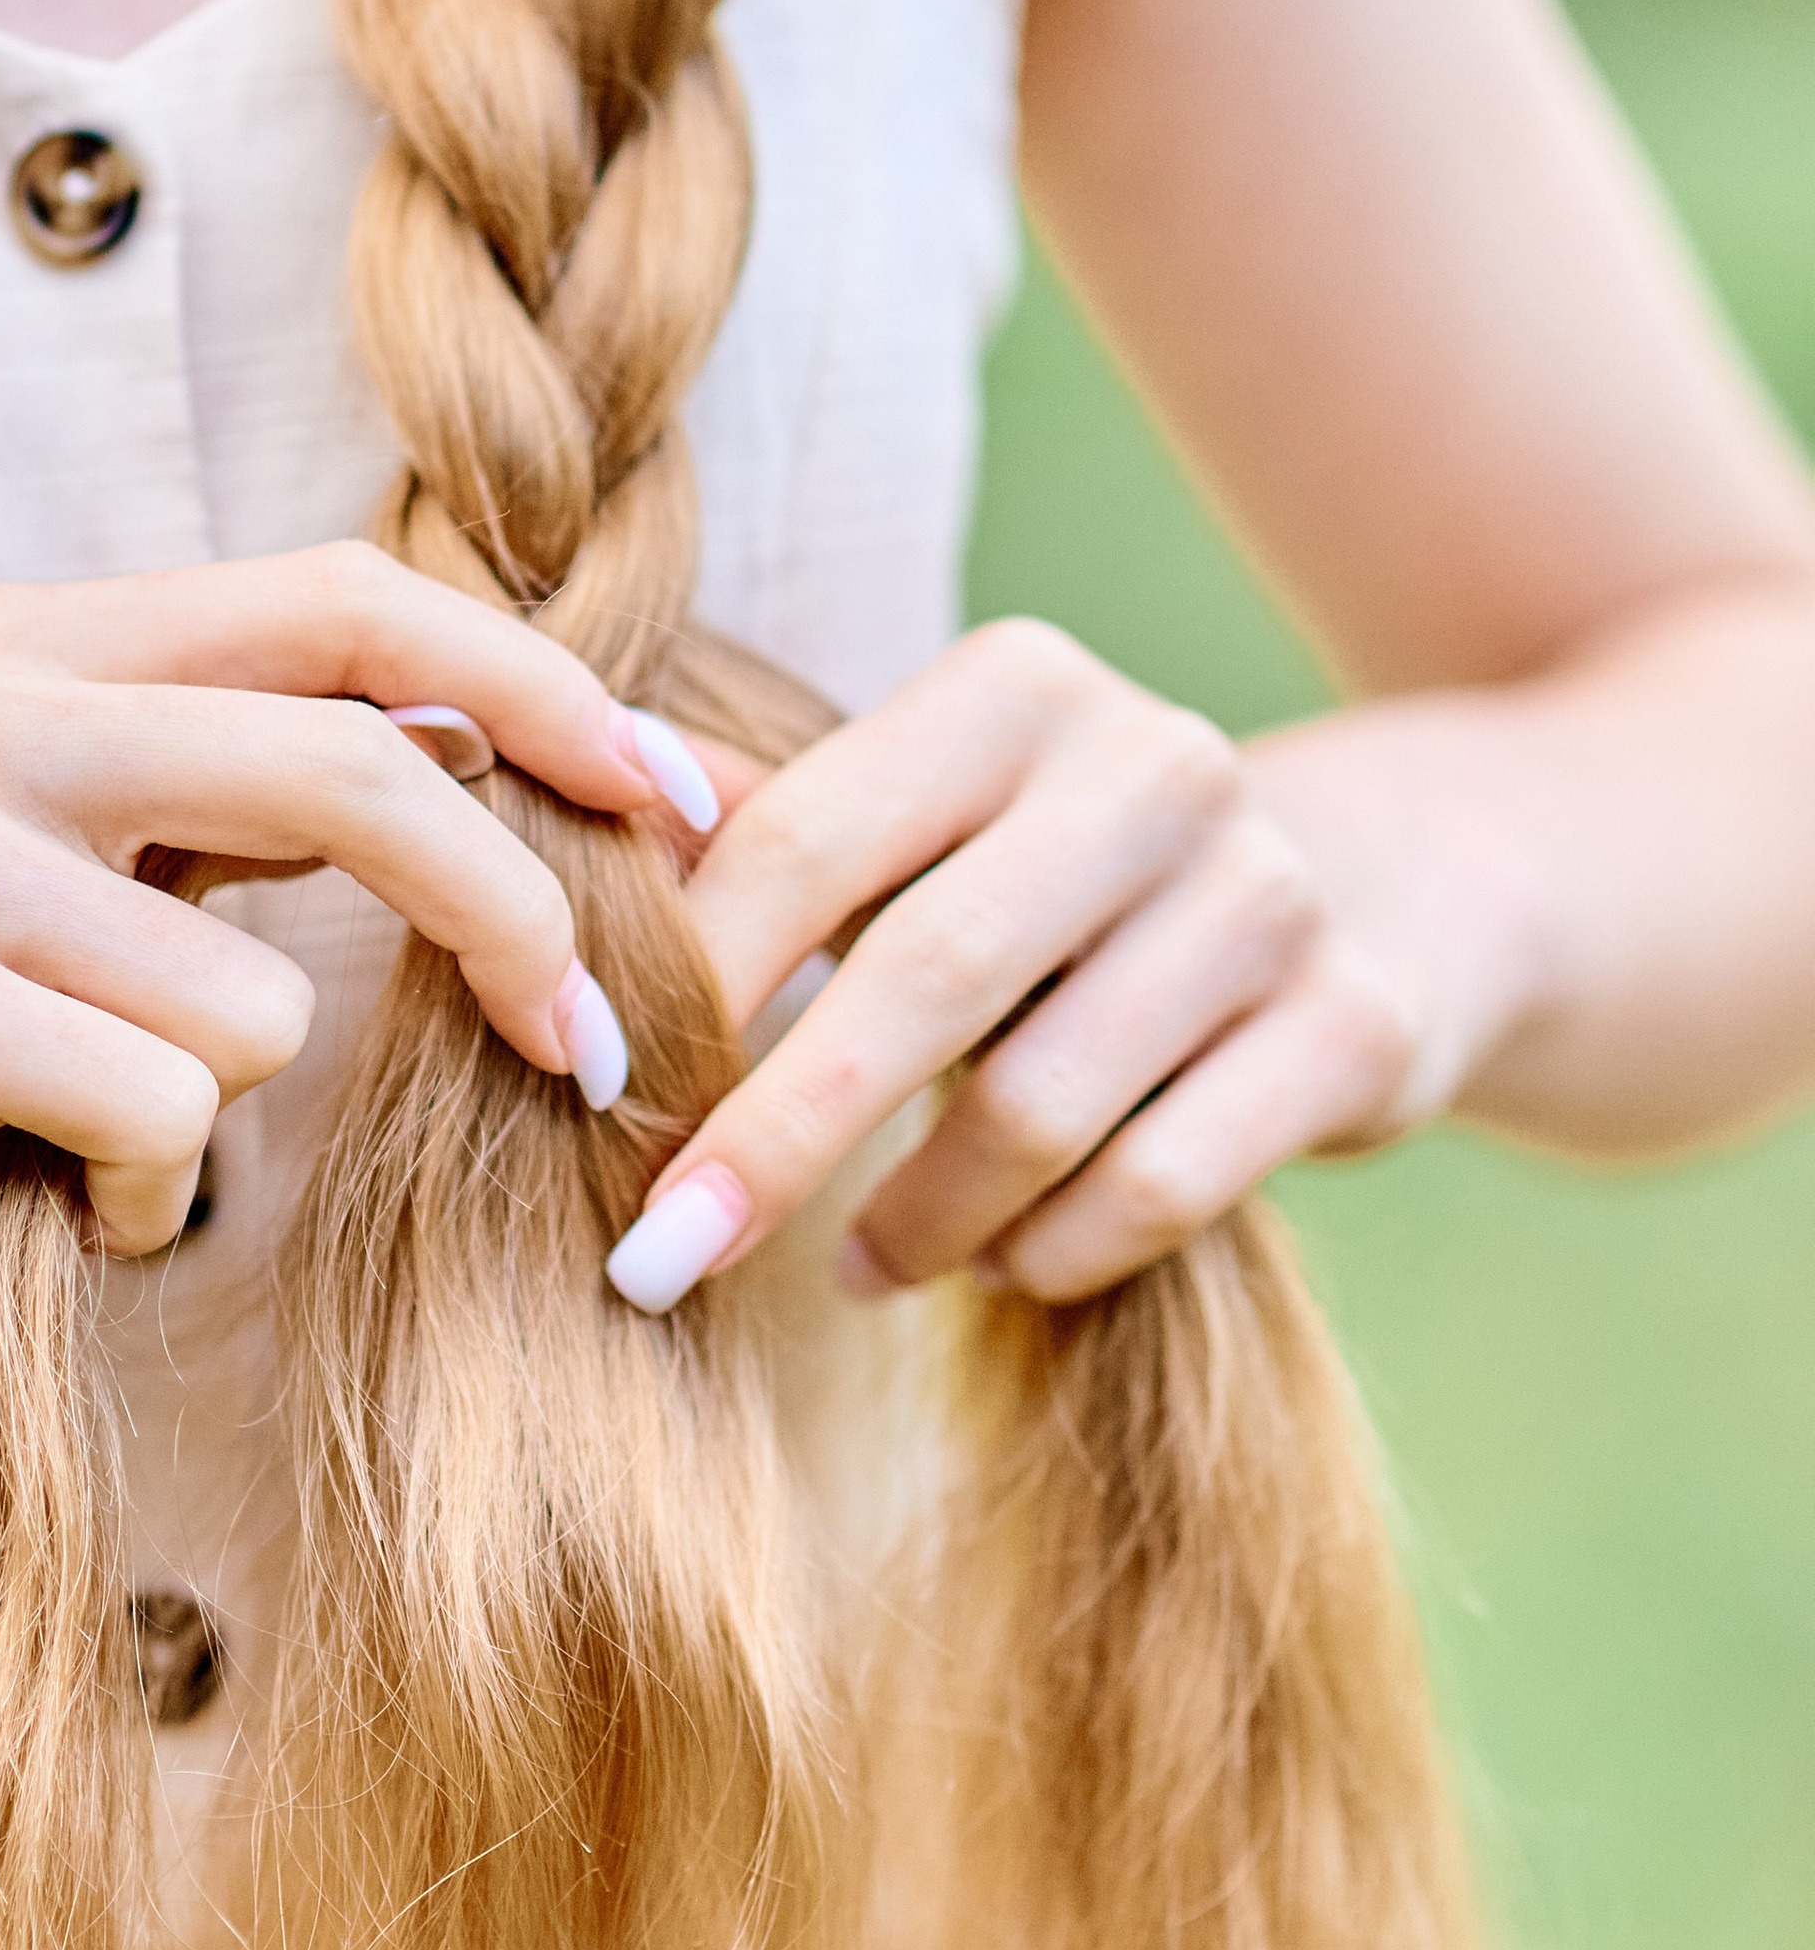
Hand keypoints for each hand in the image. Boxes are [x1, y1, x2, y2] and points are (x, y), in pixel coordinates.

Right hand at [0, 544, 713, 1458]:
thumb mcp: (24, 859)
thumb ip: (211, 796)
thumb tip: (490, 780)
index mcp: (41, 645)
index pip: (360, 603)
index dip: (552, 691)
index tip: (692, 799)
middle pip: (363, 762)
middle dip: (520, 913)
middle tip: (596, 1044)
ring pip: (260, 999)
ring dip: (219, 1118)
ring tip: (79, 1141)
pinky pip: (157, 1116)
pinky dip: (134, 1201)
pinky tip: (29, 1196)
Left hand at [603, 620, 1439, 1315]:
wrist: (1385, 891)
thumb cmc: (1066, 869)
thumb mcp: (932, 816)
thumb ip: (764, 820)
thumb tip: (564, 809)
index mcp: (1018, 686)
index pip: (809, 836)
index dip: (691, 981)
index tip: (590, 1100)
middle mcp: (1155, 764)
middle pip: (924, 977)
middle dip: (772, 1134)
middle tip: (657, 1256)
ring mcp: (1270, 894)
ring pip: (1043, 1106)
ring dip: (919, 1216)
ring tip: (858, 1263)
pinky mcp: (1356, 1024)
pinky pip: (1160, 1184)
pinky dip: (1051, 1251)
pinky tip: (1002, 1262)